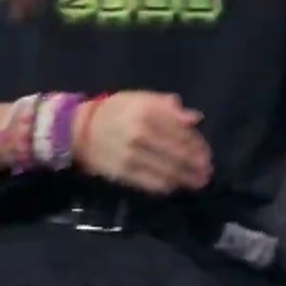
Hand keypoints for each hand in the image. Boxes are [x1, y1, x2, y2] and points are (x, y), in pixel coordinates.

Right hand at [73, 92, 212, 194]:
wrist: (77, 130)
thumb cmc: (114, 111)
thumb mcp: (141, 99)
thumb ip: (169, 106)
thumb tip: (195, 119)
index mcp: (149, 113)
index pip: (183, 132)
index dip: (199, 146)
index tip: (207, 154)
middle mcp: (142, 134)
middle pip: (179, 153)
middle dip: (197, 165)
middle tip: (207, 172)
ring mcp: (132, 155)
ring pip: (168, 170)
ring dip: (187, 178)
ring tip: (197, 183)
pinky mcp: (123, 172)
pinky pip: (151, 183)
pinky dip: (167, 186)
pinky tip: (175, 186)